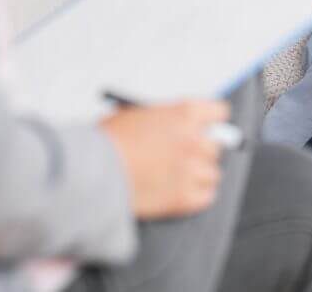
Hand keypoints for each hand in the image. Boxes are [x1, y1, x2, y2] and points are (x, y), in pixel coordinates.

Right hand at [100, 99, 230, 218]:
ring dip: (199, 175)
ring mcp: (191, 169)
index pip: (219, 113)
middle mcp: (194, 139)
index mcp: (184, 113)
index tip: (207, 129)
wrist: (91, 173)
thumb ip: (162, 119)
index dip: (211, 122)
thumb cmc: (106, 142)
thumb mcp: (135, 115)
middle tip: (185, 157)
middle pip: (216, 146)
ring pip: (213, 173)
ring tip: (178, 178)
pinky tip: (180, 194)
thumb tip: (174, 126)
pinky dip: (197, 197)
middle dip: (201, 151)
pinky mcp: (184, 198)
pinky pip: (207, 197)